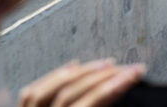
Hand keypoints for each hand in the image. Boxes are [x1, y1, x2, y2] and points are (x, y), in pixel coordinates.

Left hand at [19, 60, 143, 106]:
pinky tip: (72, 67)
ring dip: (82, 72)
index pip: (89, 104)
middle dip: (104, 76)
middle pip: (71, 92)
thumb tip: (121, 91)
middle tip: (129, 67)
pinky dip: (55, 76)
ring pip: (50, 87)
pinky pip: (32, 92)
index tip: (134, 74)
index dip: (114, 87)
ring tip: (107, 64)